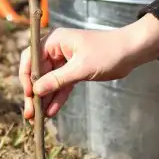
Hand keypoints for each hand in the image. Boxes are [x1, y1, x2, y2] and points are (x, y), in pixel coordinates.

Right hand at [19, 14, 158, 119]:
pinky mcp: (74, 70)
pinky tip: (51, 112)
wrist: (131, 52)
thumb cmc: (107, 53)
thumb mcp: (81, 68)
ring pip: (49, 81)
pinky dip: (57, 97)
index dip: (26, 76)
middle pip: (37, 72)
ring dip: (44, 98)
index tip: (28, 94)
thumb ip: (57, 79)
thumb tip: (35, 90)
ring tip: (38, 117)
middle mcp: (56, 49)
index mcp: (54, 41)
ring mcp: (64, 61)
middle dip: (34, 93)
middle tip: (30, 112)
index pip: (30, 57)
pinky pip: (61, 85)